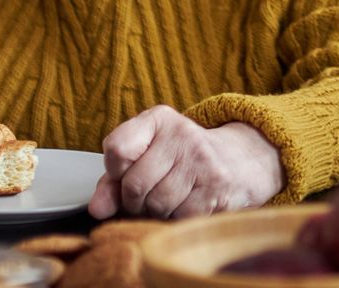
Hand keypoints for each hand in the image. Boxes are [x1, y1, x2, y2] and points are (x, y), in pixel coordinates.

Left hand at [89, 106, 284, 218]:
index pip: (117, 149)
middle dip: (135, 200)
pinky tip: (188, 205)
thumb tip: (98, 208)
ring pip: (156, 205)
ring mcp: (203, 161)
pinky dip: (177, 220)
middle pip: (134, 185)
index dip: (115, 172)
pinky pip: (178, 218)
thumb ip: (114, 180)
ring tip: (172, 199)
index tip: (127, 172)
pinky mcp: (217, 188)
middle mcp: (183, 135)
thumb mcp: (147, 156)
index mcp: (160, 119)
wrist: (240, 161)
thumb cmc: (182, 160)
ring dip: (157, 212)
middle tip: (151, 194)